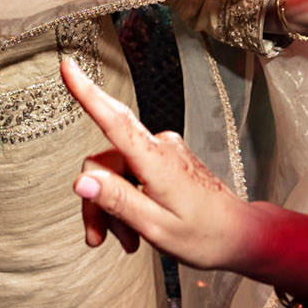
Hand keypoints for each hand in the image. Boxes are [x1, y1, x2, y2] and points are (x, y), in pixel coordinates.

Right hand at [63, 56, 269, 265]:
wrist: (240, 235)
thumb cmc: (205, 235)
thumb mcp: (156, 227)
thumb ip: (117, 200)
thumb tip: (82, 182)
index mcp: (156, 160)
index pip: (115, 120)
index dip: (87, 93)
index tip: (68, 67)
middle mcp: (160, 146)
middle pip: (105, 164)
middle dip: (99, 201)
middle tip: (101, 238)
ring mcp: (164, 151)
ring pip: (116, 172)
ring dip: (114, 206)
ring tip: (128, 240)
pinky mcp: (167, 159)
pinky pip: (132, 174)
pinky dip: (128, 199)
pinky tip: (136, 227)